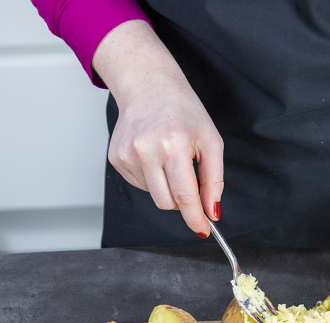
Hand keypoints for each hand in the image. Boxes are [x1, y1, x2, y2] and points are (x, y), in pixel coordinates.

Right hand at [92, 21, 222, 236]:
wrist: (149, 86)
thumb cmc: (183, 111)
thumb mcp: (210, 141)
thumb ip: (214, 180)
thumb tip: (212, 212)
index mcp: (172, 145)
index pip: (184, 196)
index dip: (195, 217)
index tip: (202, 229)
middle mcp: (146, 150)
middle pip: (166, 202)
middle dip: (182, 200)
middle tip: (189, 178)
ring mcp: (127, 155)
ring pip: (153, 195)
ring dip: (166, 186)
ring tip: (169, 158)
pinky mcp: (116, 158)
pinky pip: (140, 184)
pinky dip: (152, 177)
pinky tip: (154, 155)